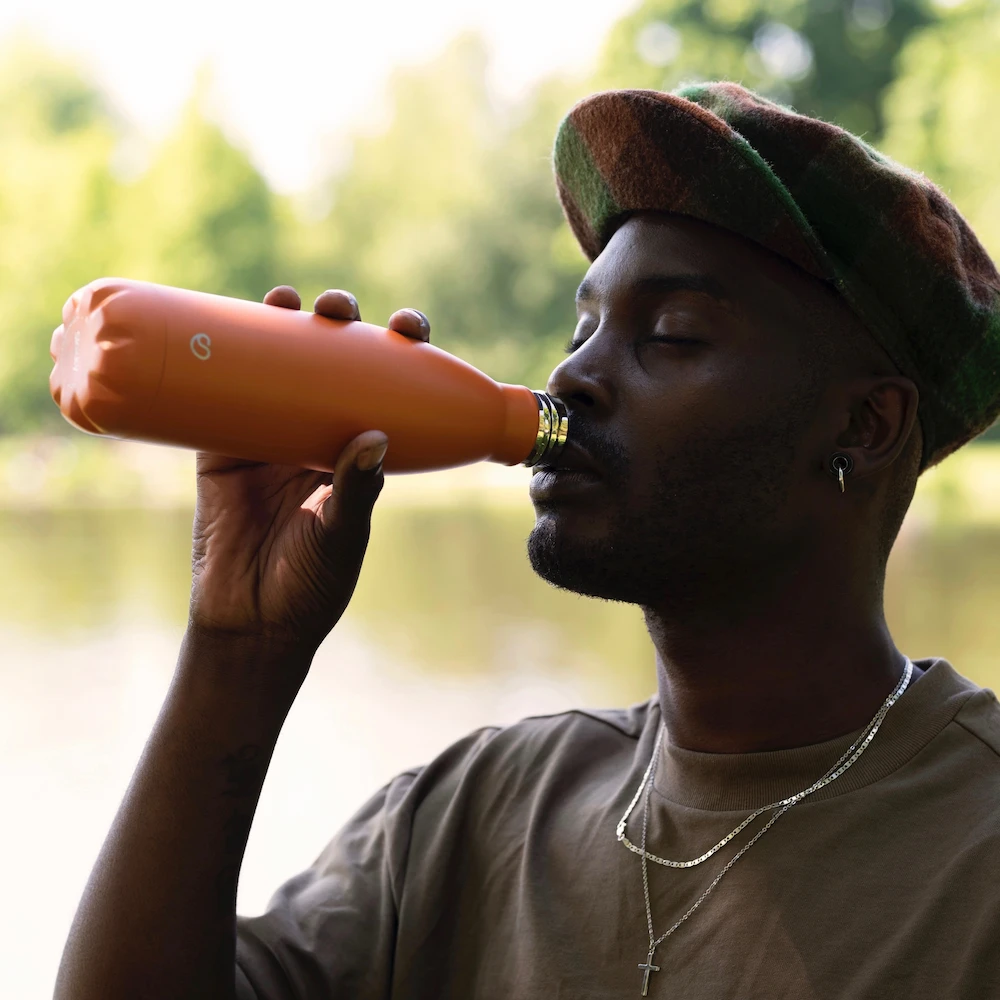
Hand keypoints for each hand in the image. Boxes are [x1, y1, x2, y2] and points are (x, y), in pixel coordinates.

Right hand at [186, 286, 431, 661]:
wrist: (250, 624)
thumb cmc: (311, 585)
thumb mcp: (343, 535)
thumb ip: (358, 490)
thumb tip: (376, 435)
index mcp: (359, 449)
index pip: (387, 386)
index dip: (399, 350)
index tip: (410, 327)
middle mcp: (316, 432)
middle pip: (332, 359)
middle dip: (340, 322)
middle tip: (341, 308)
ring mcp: (267, 433)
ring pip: (277, 363)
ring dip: (284, 322)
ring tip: (291, 299)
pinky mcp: (217, 446)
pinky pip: (217, 392)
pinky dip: (219, 356)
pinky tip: (230, 319)